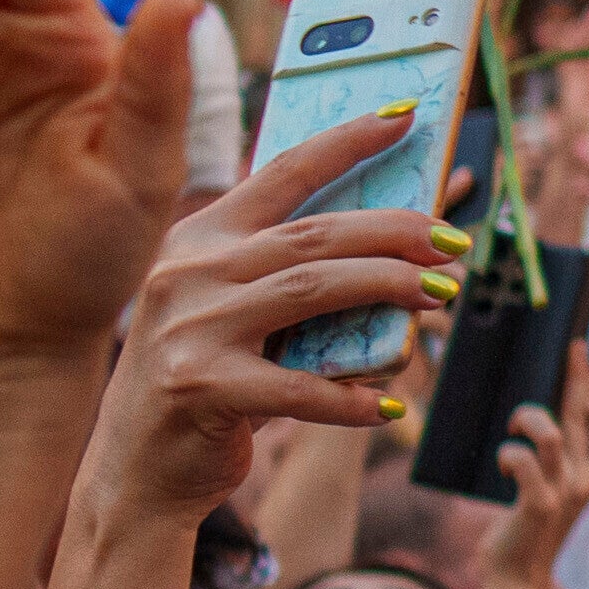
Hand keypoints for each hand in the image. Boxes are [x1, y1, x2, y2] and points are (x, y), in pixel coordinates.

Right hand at [79, 107, 436, 527]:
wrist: (135, 472)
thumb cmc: (208, 384)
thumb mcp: (237, 316)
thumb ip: (294, 281)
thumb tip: (401, 255)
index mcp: (198, 239)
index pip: (281, 172)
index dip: (347, 142)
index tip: (406, 115)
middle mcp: (188, 272)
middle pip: (313, 233)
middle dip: (393, 230)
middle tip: (452, 241)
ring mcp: (190, 328)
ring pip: (312, 290)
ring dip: (388, 287)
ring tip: (442, 294)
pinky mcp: (200, 388)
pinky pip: (297, 387)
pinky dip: (350, 396)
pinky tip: (390, 404)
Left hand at [480, 372, 588, 588]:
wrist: (518, 581)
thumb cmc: (522, 534)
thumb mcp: (546, 494)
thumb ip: (548, 465)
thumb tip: (534, 425)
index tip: (576, 362)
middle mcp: (584, 480)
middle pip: (583, 413)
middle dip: (576, 375)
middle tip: (573, 347)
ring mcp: (564, 492)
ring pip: (553, 433)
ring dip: (528, 419)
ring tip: (513, 429)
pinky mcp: (539, 504)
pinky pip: (522, 460)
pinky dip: (507, 454)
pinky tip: (502, 464)